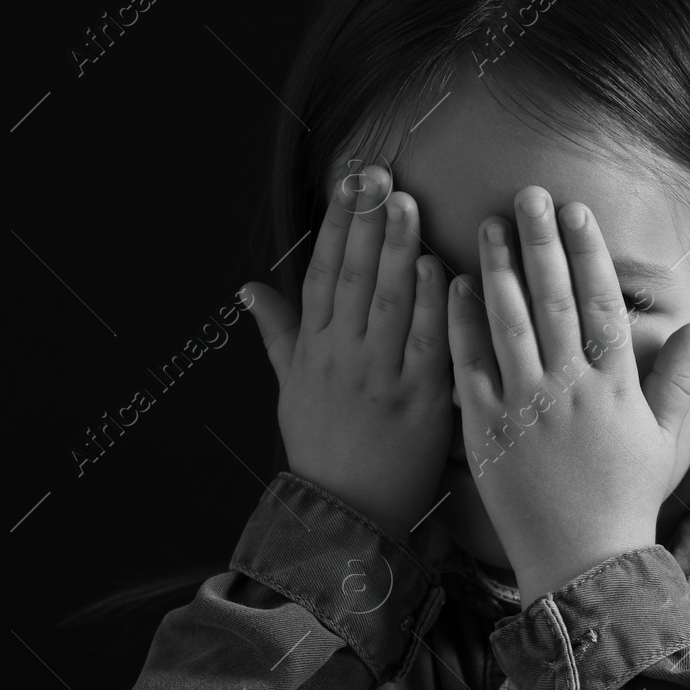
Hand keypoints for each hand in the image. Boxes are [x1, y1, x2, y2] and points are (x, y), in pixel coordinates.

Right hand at [241, 165, 453, 542]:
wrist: (347, 513)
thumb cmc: (321, 446)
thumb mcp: (289, 387)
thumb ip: (277, 332)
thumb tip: (248, 287)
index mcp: (313, 349)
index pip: (323, 273)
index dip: (336, 225)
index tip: (348, 183)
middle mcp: (343, 357)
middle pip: (355, 278)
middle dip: (367, 223)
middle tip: (381, 177)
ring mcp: (381, 378)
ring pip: (390, 303)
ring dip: (399, 251)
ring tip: (408, 204)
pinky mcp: (420, 402)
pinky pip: (428, 344)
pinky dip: (434, 306)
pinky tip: (440, 268)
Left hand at [446, 185, 689, 603]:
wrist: (582, 562)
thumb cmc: (626, 502)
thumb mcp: (664, 441)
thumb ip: (679, 380)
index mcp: (616, 387)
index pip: (601, 303)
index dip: (588, 252)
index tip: (575, 211)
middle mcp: (571, 388)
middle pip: (554, 299)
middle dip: (539, 241)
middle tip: (525, 193)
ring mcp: (525, 408)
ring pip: (510, 322)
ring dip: (498, 268)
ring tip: (487, 224)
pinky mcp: (485, 431)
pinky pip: (470, 367)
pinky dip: (461, 323)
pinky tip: (452, 285)